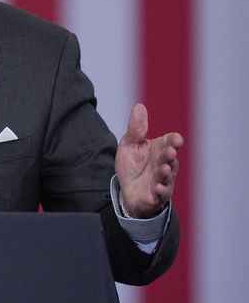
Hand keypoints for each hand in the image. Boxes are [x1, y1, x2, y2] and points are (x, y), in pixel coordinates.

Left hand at [115, 103, 183, 217]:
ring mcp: (162, 180)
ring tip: (163, 169)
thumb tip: (139, 106)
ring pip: (167, 176)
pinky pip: (161, 194)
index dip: (174, 140)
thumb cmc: (132, 165)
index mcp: (159, 149)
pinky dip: (160, 191)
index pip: (170, 142)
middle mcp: (164, 164)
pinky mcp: (156, 195)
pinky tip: (157, 188)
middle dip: (170, 155)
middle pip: (170, 158)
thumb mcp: (129, 144)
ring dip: (166, 173)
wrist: (126, 190)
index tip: (175, 140)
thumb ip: (136, 129)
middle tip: (169, 152)